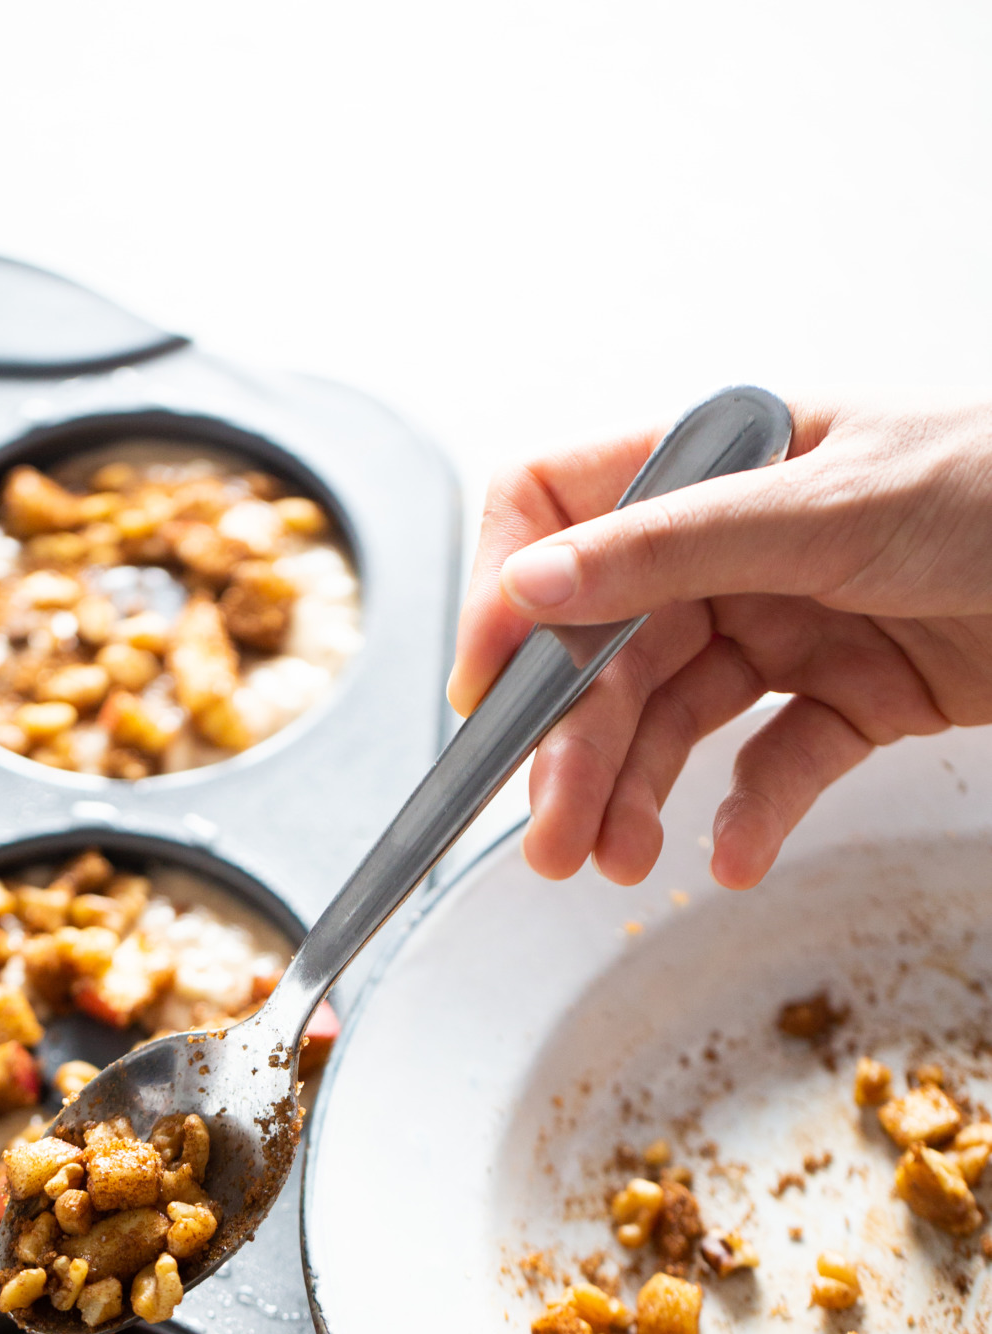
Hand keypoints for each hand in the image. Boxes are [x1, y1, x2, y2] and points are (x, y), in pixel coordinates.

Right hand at [449, 398, 991, 888]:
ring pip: (674, 720)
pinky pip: (769, 766)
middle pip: (608, 649)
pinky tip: (730, 856)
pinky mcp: (849, 699)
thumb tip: (530, 582)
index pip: (557, 512)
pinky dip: (746, 815)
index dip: (507, 598)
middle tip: (550, 838)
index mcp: (717, 464)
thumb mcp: (825, 508)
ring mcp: (789, 624)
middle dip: (571, 746)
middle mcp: (736, 546)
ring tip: (618, 863)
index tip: (490, 695)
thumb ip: (670, 549)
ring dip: (637, 793)